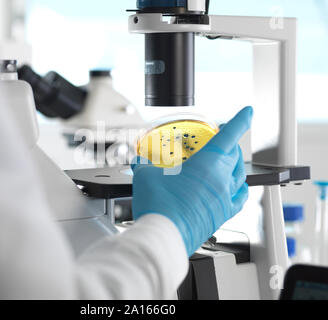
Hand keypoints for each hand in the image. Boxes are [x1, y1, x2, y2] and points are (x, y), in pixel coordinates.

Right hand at [131, 107, 252, 255]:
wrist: (164, 237)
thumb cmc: (159, 207)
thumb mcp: (146, 177)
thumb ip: (145, 165)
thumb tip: (140, 162)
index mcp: (207, 164)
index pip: (230, 136)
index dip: (240, 120)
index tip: (247, 112)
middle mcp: (221, 180)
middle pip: (234, 155)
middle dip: (229, 144)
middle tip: (218, 141)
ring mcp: (224, 198)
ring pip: (240, 175)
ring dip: (234, 164)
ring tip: (224, 162)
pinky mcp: (222, 214)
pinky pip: (239, 197)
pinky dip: (239, 188)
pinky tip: (234, 188)